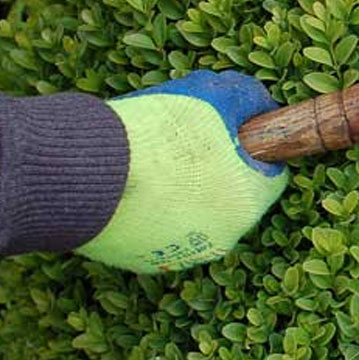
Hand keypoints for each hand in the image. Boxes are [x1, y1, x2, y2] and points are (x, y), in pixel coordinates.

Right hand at [76, 71, 287, 273]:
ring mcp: (187, 254)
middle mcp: (225, 236)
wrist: (86, 172)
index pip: (270, 174)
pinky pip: (165, 232)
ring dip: (187, 193)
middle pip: (235, 196)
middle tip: (189, 147)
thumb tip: (262, 108)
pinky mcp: (150, 263)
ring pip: (200, 216)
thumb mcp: (215, 95)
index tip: (232, 136)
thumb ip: (250, 100)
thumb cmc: (158, 133)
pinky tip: (137, 190)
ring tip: (158, 166)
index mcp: (249, 200)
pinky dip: (156, 213)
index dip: (252, 149)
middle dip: (219, 171)